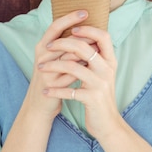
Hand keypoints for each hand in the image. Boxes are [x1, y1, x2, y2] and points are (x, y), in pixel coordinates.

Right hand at [25, 10, 91, 118]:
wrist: (41, 102)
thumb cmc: (53, 77)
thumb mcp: (56, 59)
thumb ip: (67, 46)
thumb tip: (90, 31)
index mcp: (43, 45)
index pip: (56, 26)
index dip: (70, 18)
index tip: (86, 11)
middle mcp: (42, 55)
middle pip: (64, 40)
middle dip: (82, 38)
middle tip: (97, 37)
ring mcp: (45, 70)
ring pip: (69, 58)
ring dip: (84, 56)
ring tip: (96, 53)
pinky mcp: (51, 84)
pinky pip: (71, 75)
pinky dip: (82, 71)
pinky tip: (90, 71)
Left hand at [41, 23, 119, 138]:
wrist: (108, 124)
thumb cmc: (100, 96)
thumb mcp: (102, 75)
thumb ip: (95, 59)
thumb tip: (79, 38)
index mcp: (110, 62)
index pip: (103, 36)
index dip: (88, 29)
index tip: (72, 28)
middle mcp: (107, 70)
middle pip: (84, 47)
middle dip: (62, 43)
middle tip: (48, 46)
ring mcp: (100, 84)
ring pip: (73, 67)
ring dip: (53, 66)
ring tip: (40, 68)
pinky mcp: (92, 98)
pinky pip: (69, 90)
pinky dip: (55, 90)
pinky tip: (46, 91)